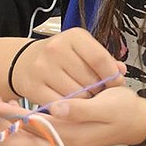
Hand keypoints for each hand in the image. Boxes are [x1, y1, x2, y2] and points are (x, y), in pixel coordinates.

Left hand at [0, 85, 145, 145]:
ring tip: (2, 104)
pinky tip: (22, 109)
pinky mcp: (65, 139)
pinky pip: (35, 139)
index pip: (31, 127)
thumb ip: (81, 109)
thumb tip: (56, 108)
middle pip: (22, 141)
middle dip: (2, 125)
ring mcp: (63, 144)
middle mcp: (63, 144)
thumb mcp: (107, 106)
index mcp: (71, 135)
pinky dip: (22, 127)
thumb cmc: (124, 110)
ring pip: (26, 142)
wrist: (139, 121)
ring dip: (10, 127)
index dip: (9, 115)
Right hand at [10, 27, 125, 105]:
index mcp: (74, 37)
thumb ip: (103, 59)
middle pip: (89, 80)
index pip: (99, 59)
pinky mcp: (33, 87)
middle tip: (96, 92)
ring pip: (77, 95)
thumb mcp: (82, 49)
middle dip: (98, 90)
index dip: (112, 76)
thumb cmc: (60, 56)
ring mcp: (42, 68)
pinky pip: (60, 105)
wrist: (24, 61)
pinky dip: (68, 108)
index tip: (116, 84)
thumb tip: (121, 71)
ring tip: (83, 96)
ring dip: (84, 101)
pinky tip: (70, 103)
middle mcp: (56, 49)